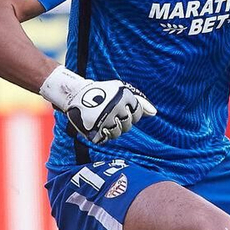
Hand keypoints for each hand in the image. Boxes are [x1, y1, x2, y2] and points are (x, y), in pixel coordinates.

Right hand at [41, 68, 157, 143]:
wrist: (74, 93)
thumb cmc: (102, 91)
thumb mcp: (121, 90)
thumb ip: (139, 100)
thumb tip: (154, 113)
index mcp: (123, 96)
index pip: (138, 113)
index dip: (132, 114)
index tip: (123, 111)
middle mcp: (115, 107)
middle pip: (128, 124)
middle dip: (122, 122)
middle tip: (112, 115)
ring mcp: (104, 119)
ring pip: (118, 133)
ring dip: (113, 129)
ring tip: (105, 121)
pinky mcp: (94, 128)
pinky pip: (105, 138)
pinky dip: (103, 134)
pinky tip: (99, 126)